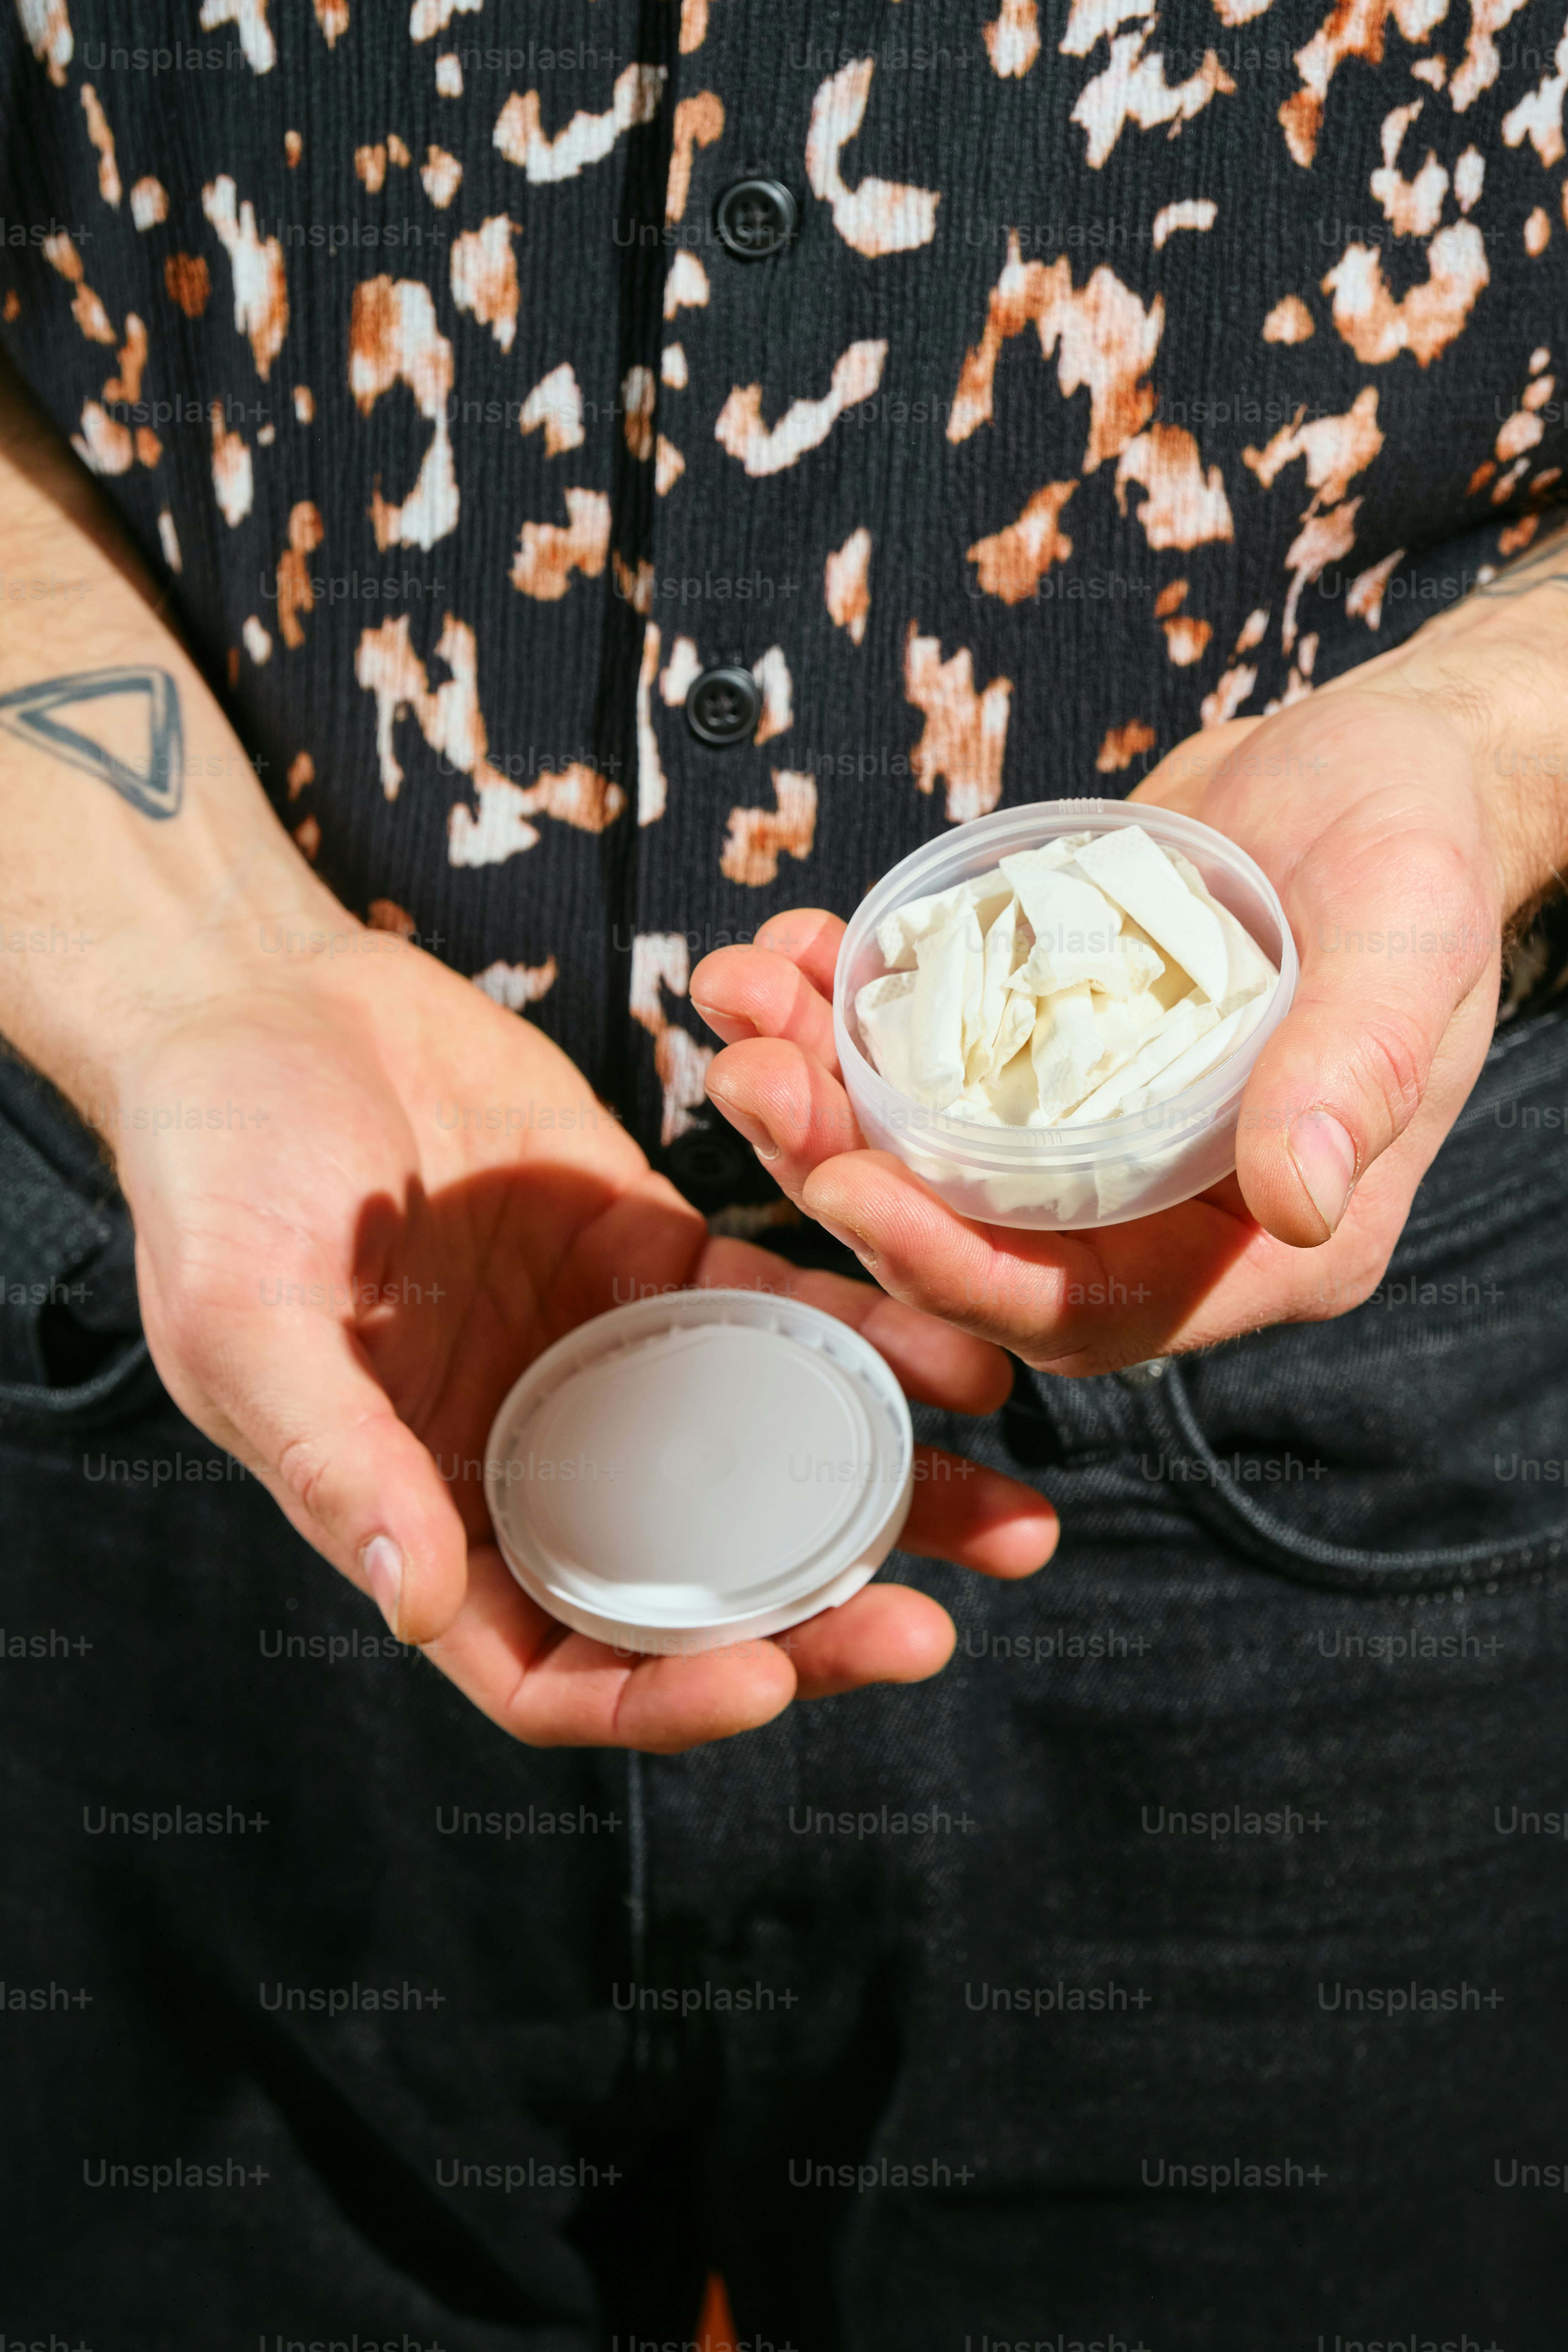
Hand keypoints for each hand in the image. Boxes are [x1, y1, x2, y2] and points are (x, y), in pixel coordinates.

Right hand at [106, 918, 1055, 1750]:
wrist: (268, 1011)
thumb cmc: (213, 1170)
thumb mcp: (240, 1323)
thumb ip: (335, 1465)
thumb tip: (418, 1606)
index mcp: (431, 1516)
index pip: (558, 1666)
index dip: (662, 1700)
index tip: (770, 1681)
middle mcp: (536, 1462)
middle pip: (696, 1584)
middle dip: (817, 1616)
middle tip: (933, 1623)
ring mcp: (606, 1364)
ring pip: (765, 1462)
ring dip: (887, 1496)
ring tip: (1013, 1514)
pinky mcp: (655, 1258)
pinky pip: (777, 1316)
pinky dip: (865, 1339)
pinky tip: (955, 1355)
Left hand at [690, 674, 1508, 1372]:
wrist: (1378, 763)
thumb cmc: (1418, 846)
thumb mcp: (1408, 938)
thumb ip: (1354, 1070)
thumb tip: (1297, 1199)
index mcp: (1259, 1236)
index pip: (1083, 1307)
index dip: (957, 1270)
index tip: (850, 1189)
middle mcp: (1163, 1210)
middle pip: (972, 1246)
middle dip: (845, 1175)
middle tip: (752, 1078)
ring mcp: (1092, 1138)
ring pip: (923, 1160)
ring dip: (816, 1093)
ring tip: (740, 1000)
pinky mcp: (1043, 1058)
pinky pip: (925, 1069)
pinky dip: (844, 1016)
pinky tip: (797, 951)